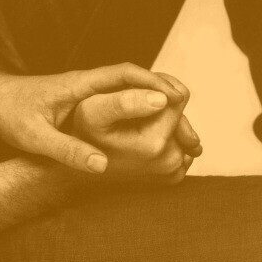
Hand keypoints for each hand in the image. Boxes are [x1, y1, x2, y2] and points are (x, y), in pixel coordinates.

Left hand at [0, 63, 201, 173]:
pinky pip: (119, 102)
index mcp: (78, 84)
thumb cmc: (7, 113)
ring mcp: (86, 92)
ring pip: (130, 92)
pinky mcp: (83, 102)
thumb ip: (66, 149)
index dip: (151, 82)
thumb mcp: (33, 136)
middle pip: (135, 82)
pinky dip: (140, 113)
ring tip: (182, 134)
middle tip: (191, 124)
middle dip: (165, 98)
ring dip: (156, 107)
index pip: (123, 74)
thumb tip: (103, 166)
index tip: (176, 97)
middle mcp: (86, 84)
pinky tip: (152, 134)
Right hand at [67, 72, 201, 184]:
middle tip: (131, 106)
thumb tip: (164, 99)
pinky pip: (181, 145)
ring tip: (134, 123)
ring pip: (181, 129)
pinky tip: (142, 137)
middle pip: (180, 114)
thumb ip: (126, 100)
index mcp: (154, 144)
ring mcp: (173, 171)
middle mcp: (170, 162)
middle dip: (161, 104)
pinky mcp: (173, 176)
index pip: (176, 99)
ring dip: (162, 120)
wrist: (80, 169)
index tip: (137, 87)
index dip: (157, 85)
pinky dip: (166, 137)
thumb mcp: (91, 111)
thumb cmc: (84, 136)